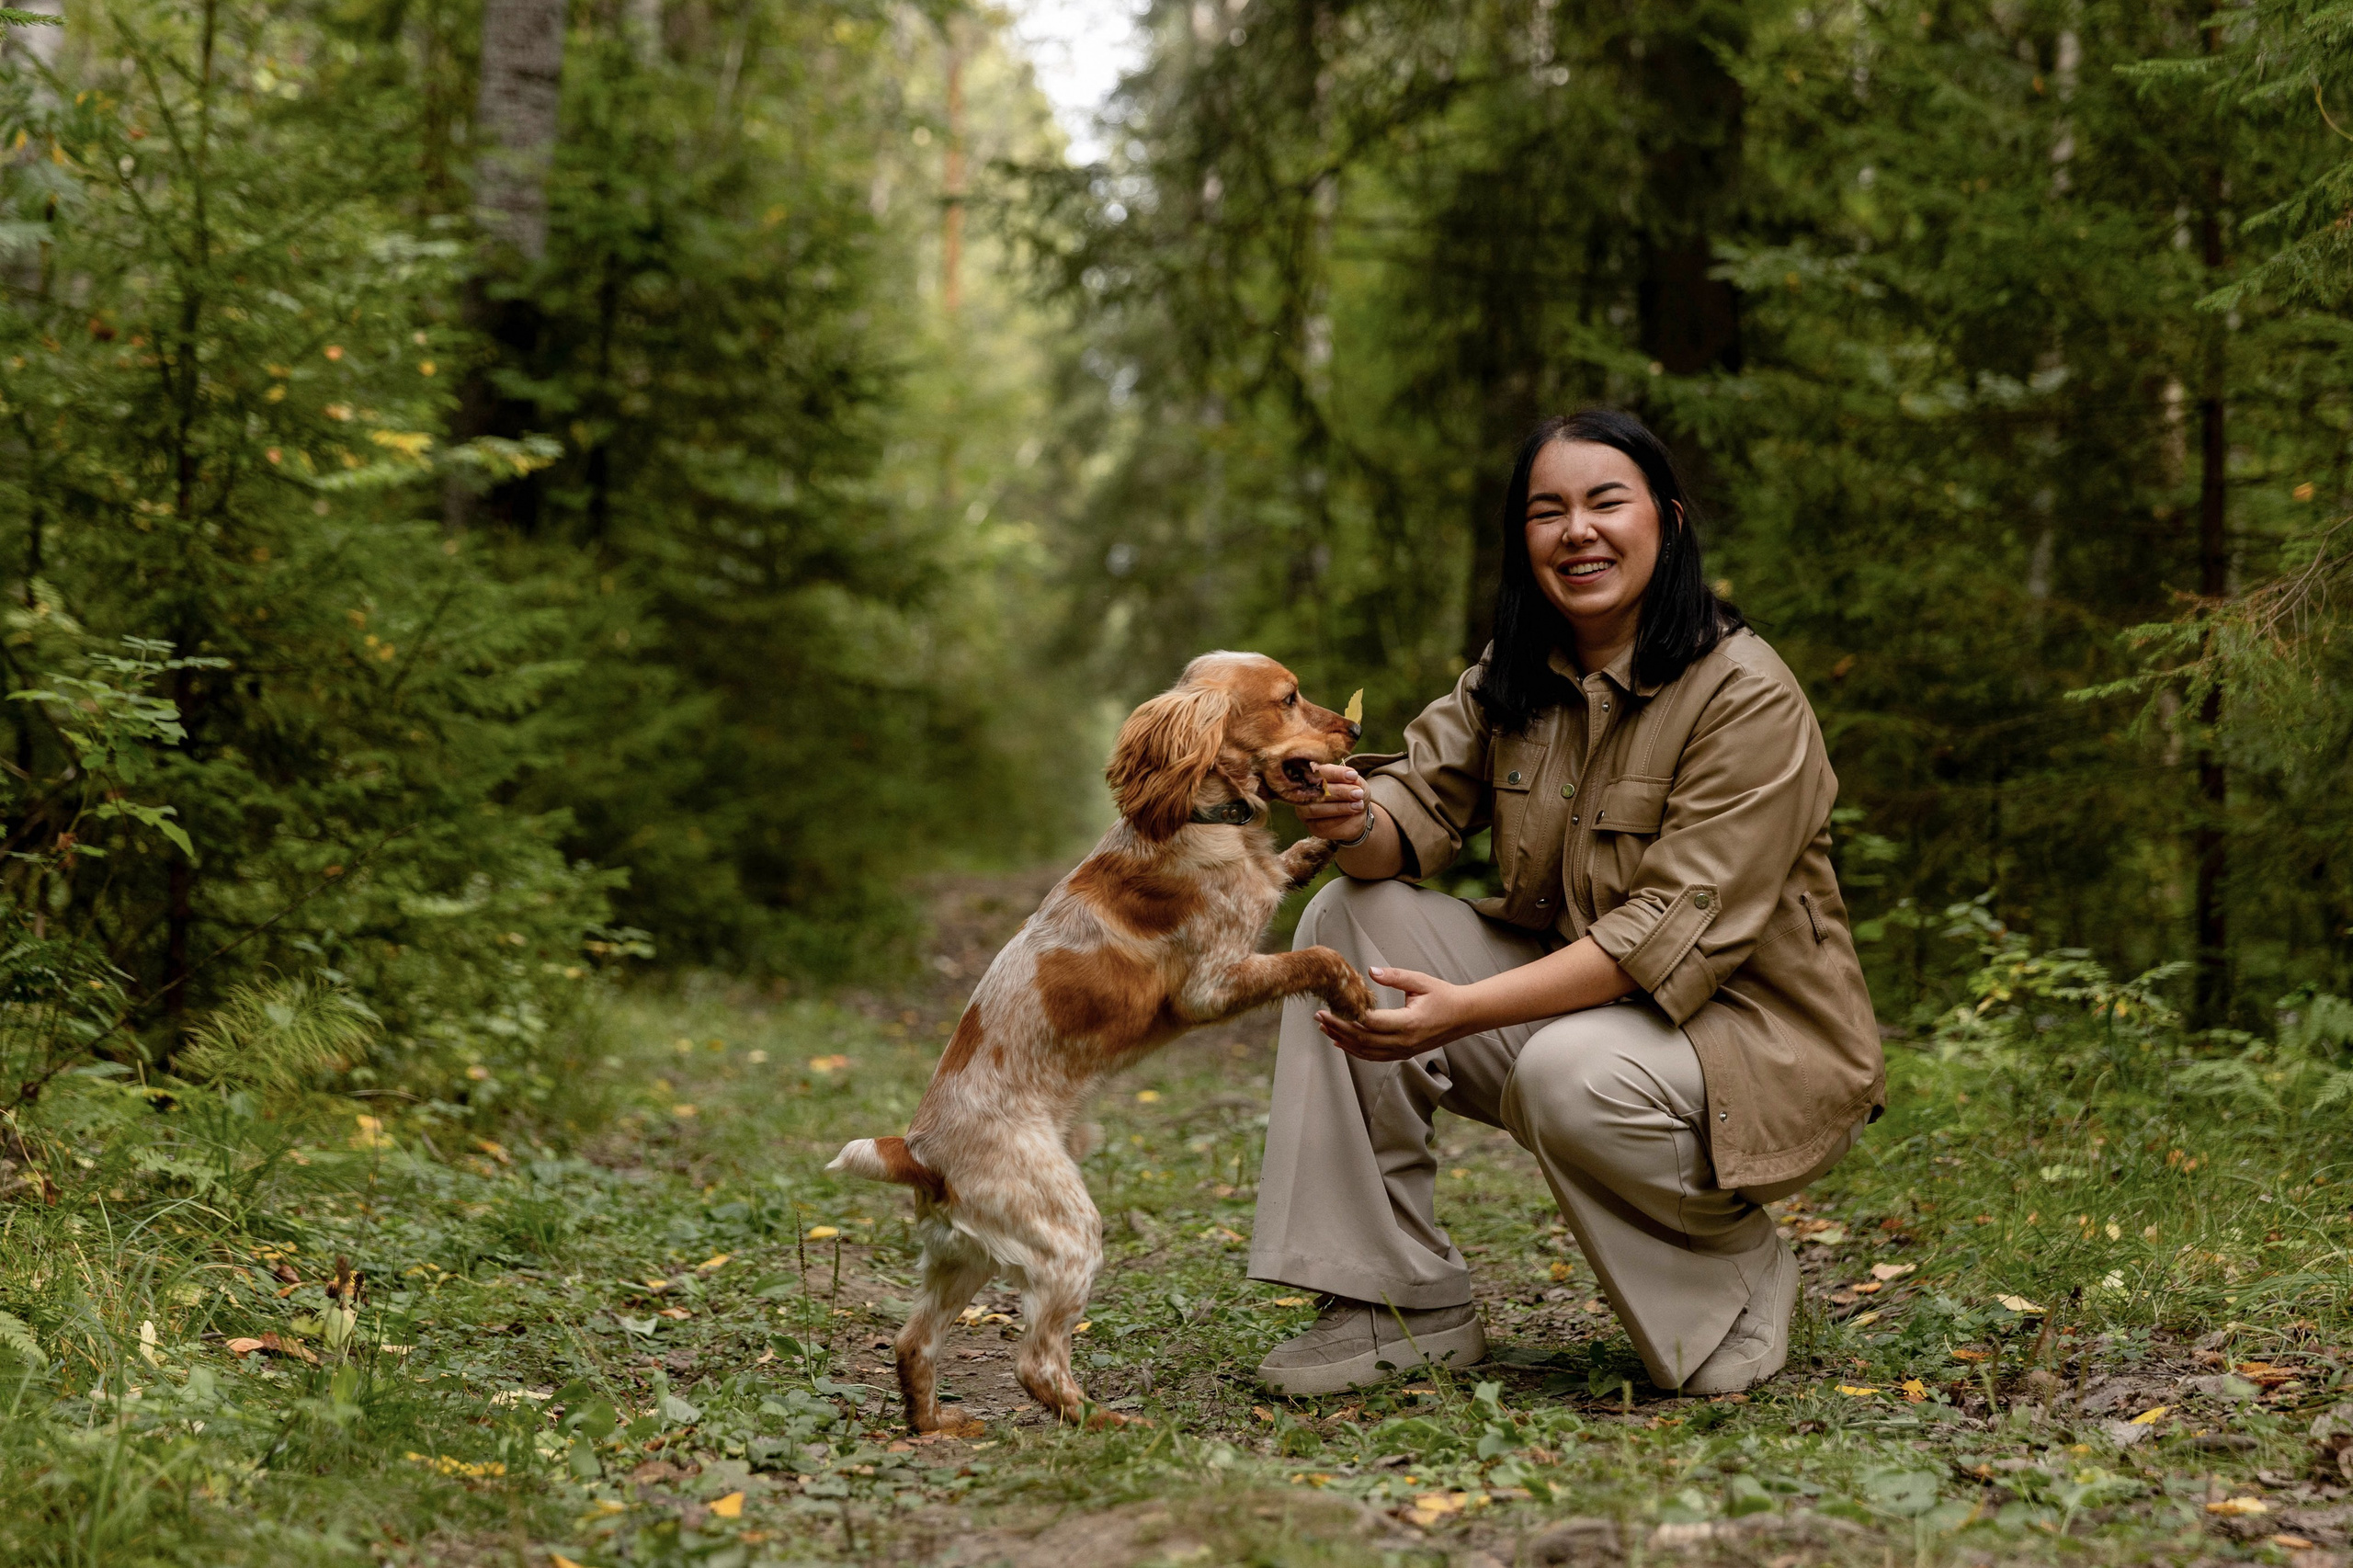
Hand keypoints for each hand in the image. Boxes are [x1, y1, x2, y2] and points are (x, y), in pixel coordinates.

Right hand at [1294, 763, 1369, 841]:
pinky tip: (1352, 814)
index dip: (1335, 773)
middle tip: (1358, 793)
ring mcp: (1305, 811)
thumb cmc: (1352, 792)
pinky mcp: (1312, 826)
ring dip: (1339, 807)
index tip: (1353, 775)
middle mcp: (1303, 792)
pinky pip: (1321, 824)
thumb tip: (1351, 777)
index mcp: (1311, 775)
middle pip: (1315, 791)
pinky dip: (1339, 818)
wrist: (1357, 814)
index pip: (1318, 772)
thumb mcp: (1356, 783)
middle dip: (1339, 792)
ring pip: (1315, 808)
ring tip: (1358, 805)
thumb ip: (1352, 780)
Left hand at [1314, 966, 1478, 1061]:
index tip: (1330, 1007)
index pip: (1372, 1023)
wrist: (1464, 1016)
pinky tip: (1341, 1043)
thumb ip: (1395, 976)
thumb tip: (1371, 970)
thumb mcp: (1421, 981)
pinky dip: (1356, 1051)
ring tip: (1324, 1029)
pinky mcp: (1404, 1053)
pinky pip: (1375, 1056)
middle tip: (1319, 1017)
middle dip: (1338, 1029)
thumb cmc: (1444, 995)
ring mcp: (1404, 1050)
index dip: (1348, 1017)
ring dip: (1343, 1041)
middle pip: (1364, 1040)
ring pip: (1367, 1051)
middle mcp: (1405, 1041)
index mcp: (1409, 1022)